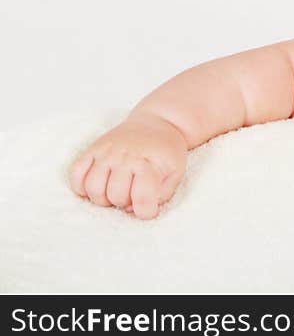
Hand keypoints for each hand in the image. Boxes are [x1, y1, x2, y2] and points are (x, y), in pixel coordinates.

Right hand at [68, 114, 187, 219]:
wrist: (156, 123)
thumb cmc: (165, 152)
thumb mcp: (176, 172)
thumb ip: (162, 194)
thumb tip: (137, 209)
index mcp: (148, 161)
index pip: (143, 196)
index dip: (146, 211)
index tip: (149, 210)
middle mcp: (124, 155)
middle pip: (115, 195)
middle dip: (125, 203)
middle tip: (132, 195)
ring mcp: (106, 151)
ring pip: (92, 188)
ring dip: (103, 198)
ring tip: (115, 192)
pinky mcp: (92, 149)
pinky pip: (75, 174)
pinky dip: (81, 187)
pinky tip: (98, 186)